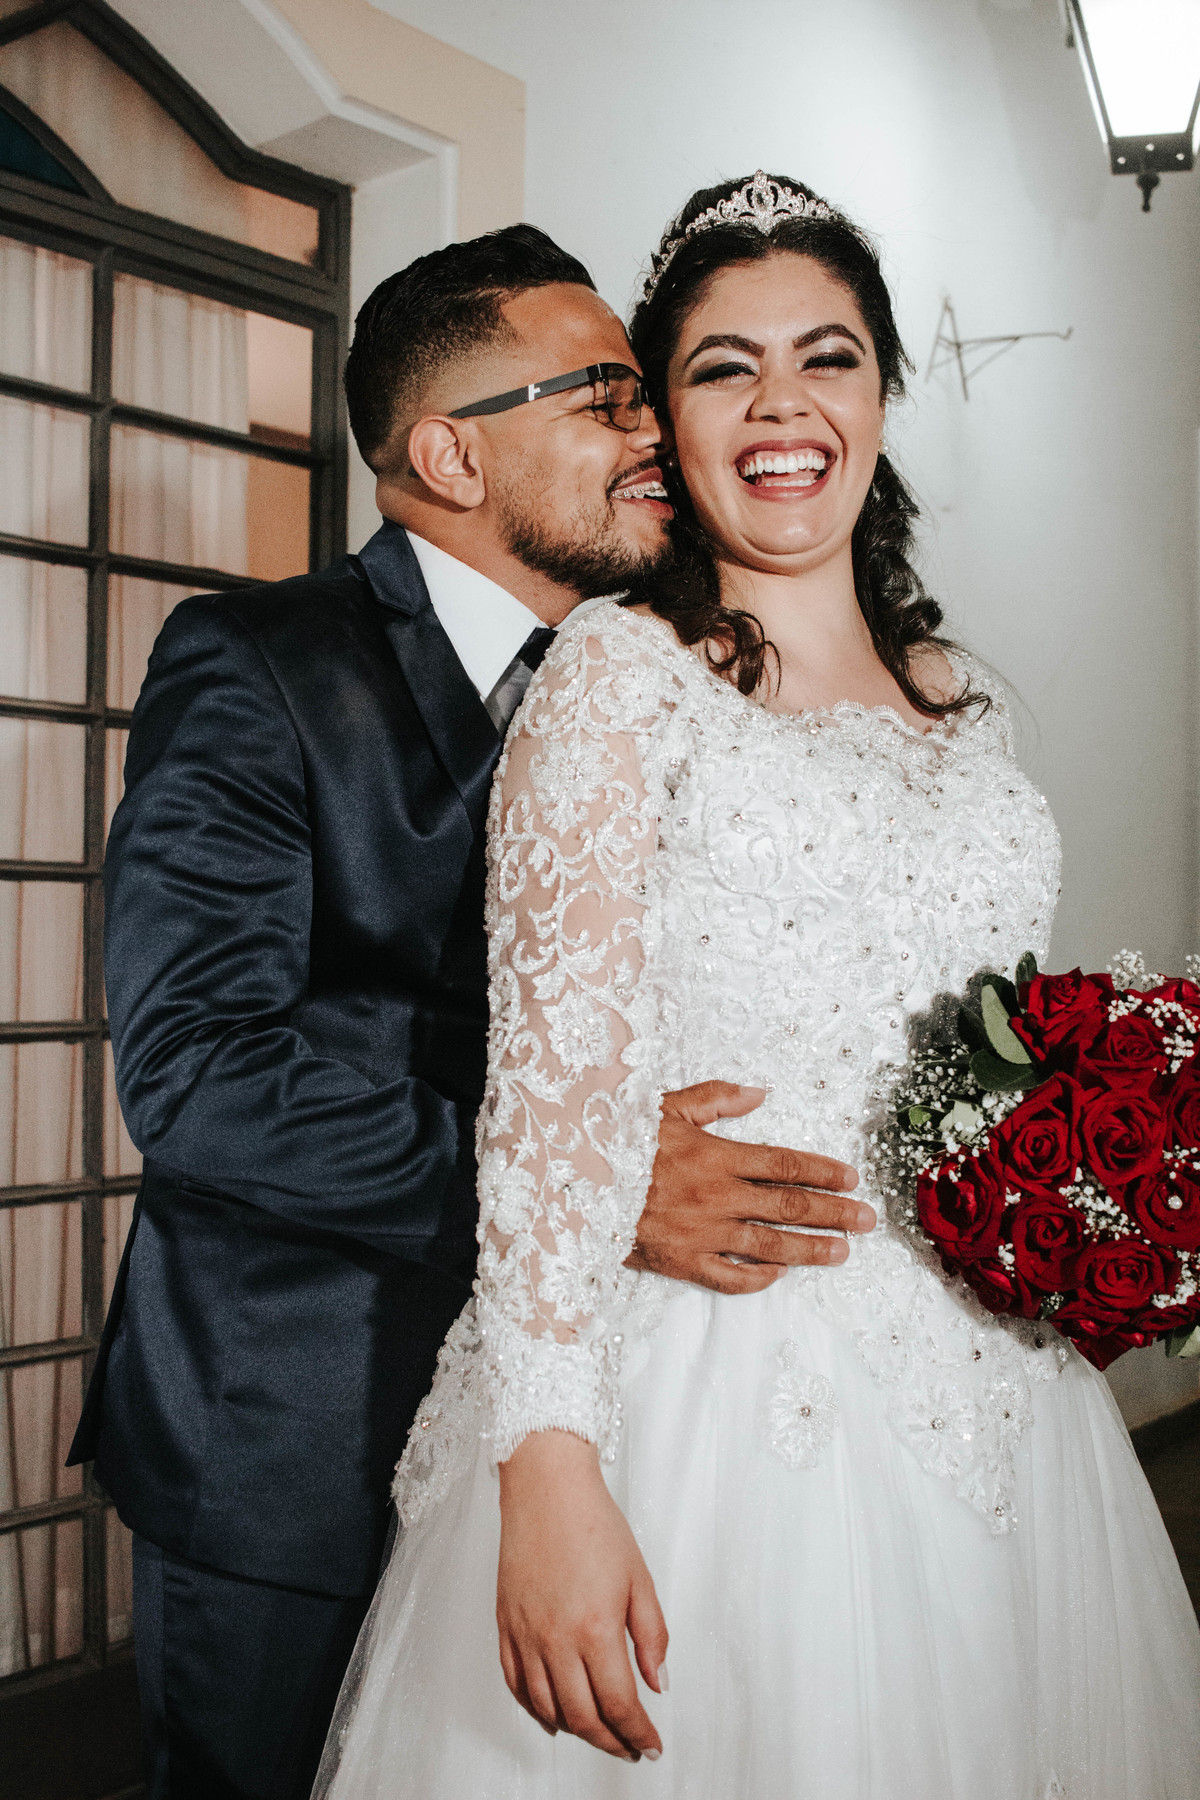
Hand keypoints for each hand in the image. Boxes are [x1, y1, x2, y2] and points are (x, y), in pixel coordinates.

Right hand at [497, 1430, 666, 1761]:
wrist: (547, 1488)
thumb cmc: (595, 1525)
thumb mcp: (639, 1578)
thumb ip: (652, 1636)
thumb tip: (657, 1684)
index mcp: (595, 1629)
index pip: (619, 1703)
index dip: (638, 1733)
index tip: (651, 1745)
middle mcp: (556, 1639)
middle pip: (583, 1716)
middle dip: (610, 1741)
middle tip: (629, 1747)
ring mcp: (526, 1635)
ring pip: (547, 1707)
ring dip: (575, 1729)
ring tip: (598, 1731)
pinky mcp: (505, 1625)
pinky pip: (515, 1684)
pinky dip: (535, 1708)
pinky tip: (553, 1714)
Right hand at [629, 1079, 872, 1294]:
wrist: (572, 1185)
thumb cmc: (616, 1142)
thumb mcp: (664, 1106)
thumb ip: (715, 1099)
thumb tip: (760, 1093)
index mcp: (716, 1155)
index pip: (784, 1164)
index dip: (823, 1171)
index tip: (851, 1178)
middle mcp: (717, 1196)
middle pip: (788, 1206)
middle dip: (833, 1212)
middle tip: (866, 1219)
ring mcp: (701, 1233)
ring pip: (768, 1244)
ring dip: (809, 1249)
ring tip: (841, 1251)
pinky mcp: (681, 1262)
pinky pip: (728, 1277)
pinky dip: (757, 1279)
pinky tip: (779, 1275)